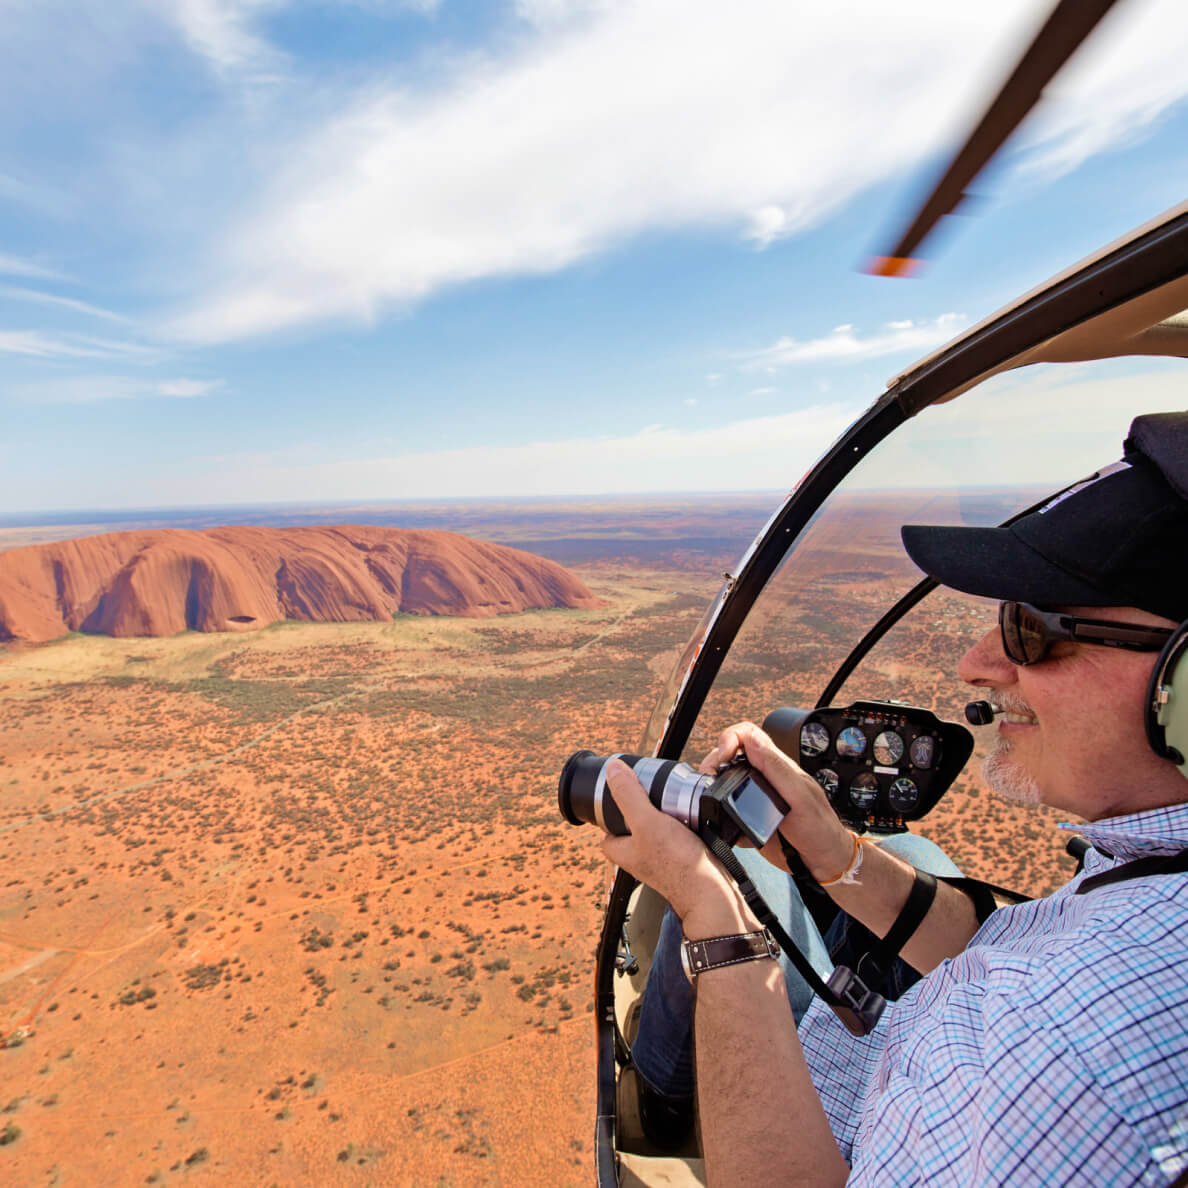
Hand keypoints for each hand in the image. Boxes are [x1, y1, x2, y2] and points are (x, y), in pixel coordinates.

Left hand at [599, 759, 754, 938]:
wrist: (711, 891)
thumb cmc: (677, 865)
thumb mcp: (646, 821)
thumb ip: (628, 795)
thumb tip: (613, 770)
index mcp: (620, 850)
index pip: (607, 822)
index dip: (616, 803)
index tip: (628, 788)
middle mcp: (638, 855)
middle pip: (635, 819)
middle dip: (647, 804)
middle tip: (658, 794)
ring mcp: (659, 857)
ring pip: (658, 824)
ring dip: (668, 812)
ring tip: (678, 805)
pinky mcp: (680, 857)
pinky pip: (677, 832)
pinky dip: (685, 822)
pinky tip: (693, 817)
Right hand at [701, 722, 853, 882]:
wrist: (821, 861)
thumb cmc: (819, 827)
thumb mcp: (799, 795)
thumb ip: (776, 767)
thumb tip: (752, 739)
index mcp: (776, 765)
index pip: (748, 735)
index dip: (730, 738)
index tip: (724, 756)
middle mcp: (763, 777)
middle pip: (729, 755)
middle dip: (714, 762)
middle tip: (710, 778)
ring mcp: (754, 797)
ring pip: (724, 781)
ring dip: (712, 786)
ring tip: (711, 798)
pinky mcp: (747, 818)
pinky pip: (725, 810)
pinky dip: (718, 813)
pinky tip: (724, 822)